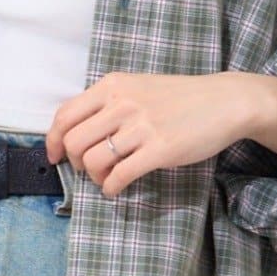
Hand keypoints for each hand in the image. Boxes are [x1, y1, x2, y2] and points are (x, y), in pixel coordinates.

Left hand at [44, 71, 262, 199]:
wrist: (224, 102)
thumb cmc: (180, 97)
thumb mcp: (137, 87)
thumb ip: (108, 103)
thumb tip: (78, 131)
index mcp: (112, 86)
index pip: (65, 115)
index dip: (52, 141)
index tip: (55, 156)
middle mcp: (122, 103)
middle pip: (74, 142)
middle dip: (75, 162)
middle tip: (88, 168)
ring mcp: (141, 127)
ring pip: (94, 161)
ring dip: (94, 177)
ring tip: (106, 178)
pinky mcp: (159, 149)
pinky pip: (120, 176)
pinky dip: (111, 188)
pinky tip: (116, 188)